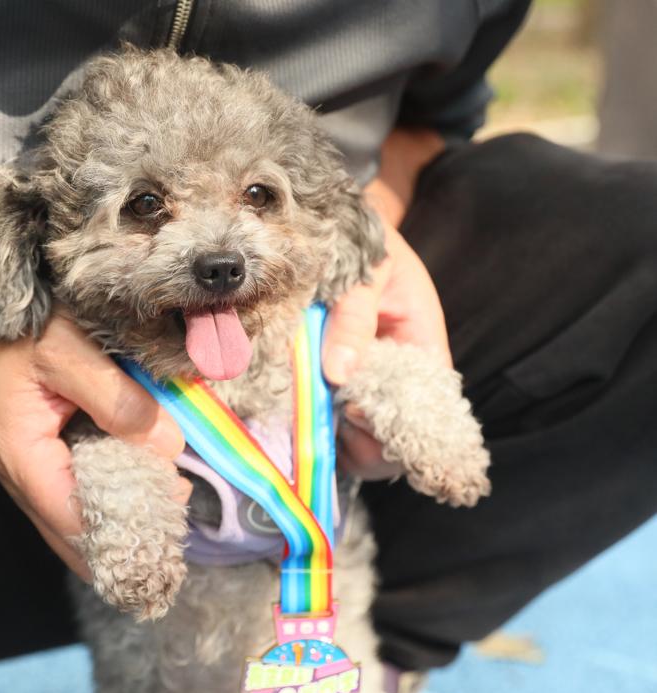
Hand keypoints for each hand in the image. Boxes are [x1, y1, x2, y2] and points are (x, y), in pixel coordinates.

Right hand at [0, 265, 186, 577]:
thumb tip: (167, 446)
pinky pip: (81, 499)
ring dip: (123, 521)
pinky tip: (149, 488)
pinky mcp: (48, 465)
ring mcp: (36, 477)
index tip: (169, 517)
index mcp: (25, 459)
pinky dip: (114, 500)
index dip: (122, 531)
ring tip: (170, 506)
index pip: (75, 523)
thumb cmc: (24, 334)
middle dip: (126, 536)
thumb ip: (115, 398)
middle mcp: (26, 481)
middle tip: (175, 517)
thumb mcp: (69, 352)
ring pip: (80, 522)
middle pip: (77, 537)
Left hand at [322, 128, 449, 480]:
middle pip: (392, 430)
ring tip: (307, 415)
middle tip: (327, 420)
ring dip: (336, 433)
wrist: (342, 225)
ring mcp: (366, 376)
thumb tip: (339, 373)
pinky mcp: (337, 376)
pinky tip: (294, 409)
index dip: (396, 424)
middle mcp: (397, 370)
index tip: (356, 414)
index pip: (425, 405)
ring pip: (359, 429)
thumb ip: (354, 318)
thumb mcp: (367, 272)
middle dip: (364, 439)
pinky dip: (315, 418)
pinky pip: (331, 412)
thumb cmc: (366, 244)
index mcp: (421, 344)